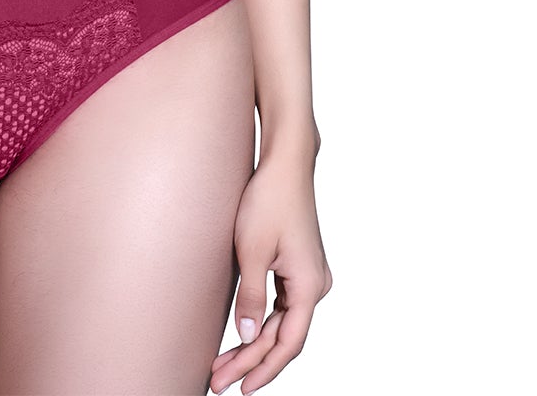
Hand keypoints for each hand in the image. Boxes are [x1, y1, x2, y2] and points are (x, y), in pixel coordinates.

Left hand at [210, 150, 331, 392]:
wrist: (285, 163)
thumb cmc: (269, 200)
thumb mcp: (252, 251)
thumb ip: (251, 298)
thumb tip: (247, 336)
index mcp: (310, 286)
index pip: (288, 344)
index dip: (263, 369)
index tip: (240, 388)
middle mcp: (317, 286)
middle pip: (284, 336)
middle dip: (251, 360)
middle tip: (219, 381)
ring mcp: (310, 276)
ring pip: (283, 323)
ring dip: (255, 343)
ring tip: (224, 364)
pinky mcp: (299, 266)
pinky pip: (283, 305)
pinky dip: (263, 322)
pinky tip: (243, 334)